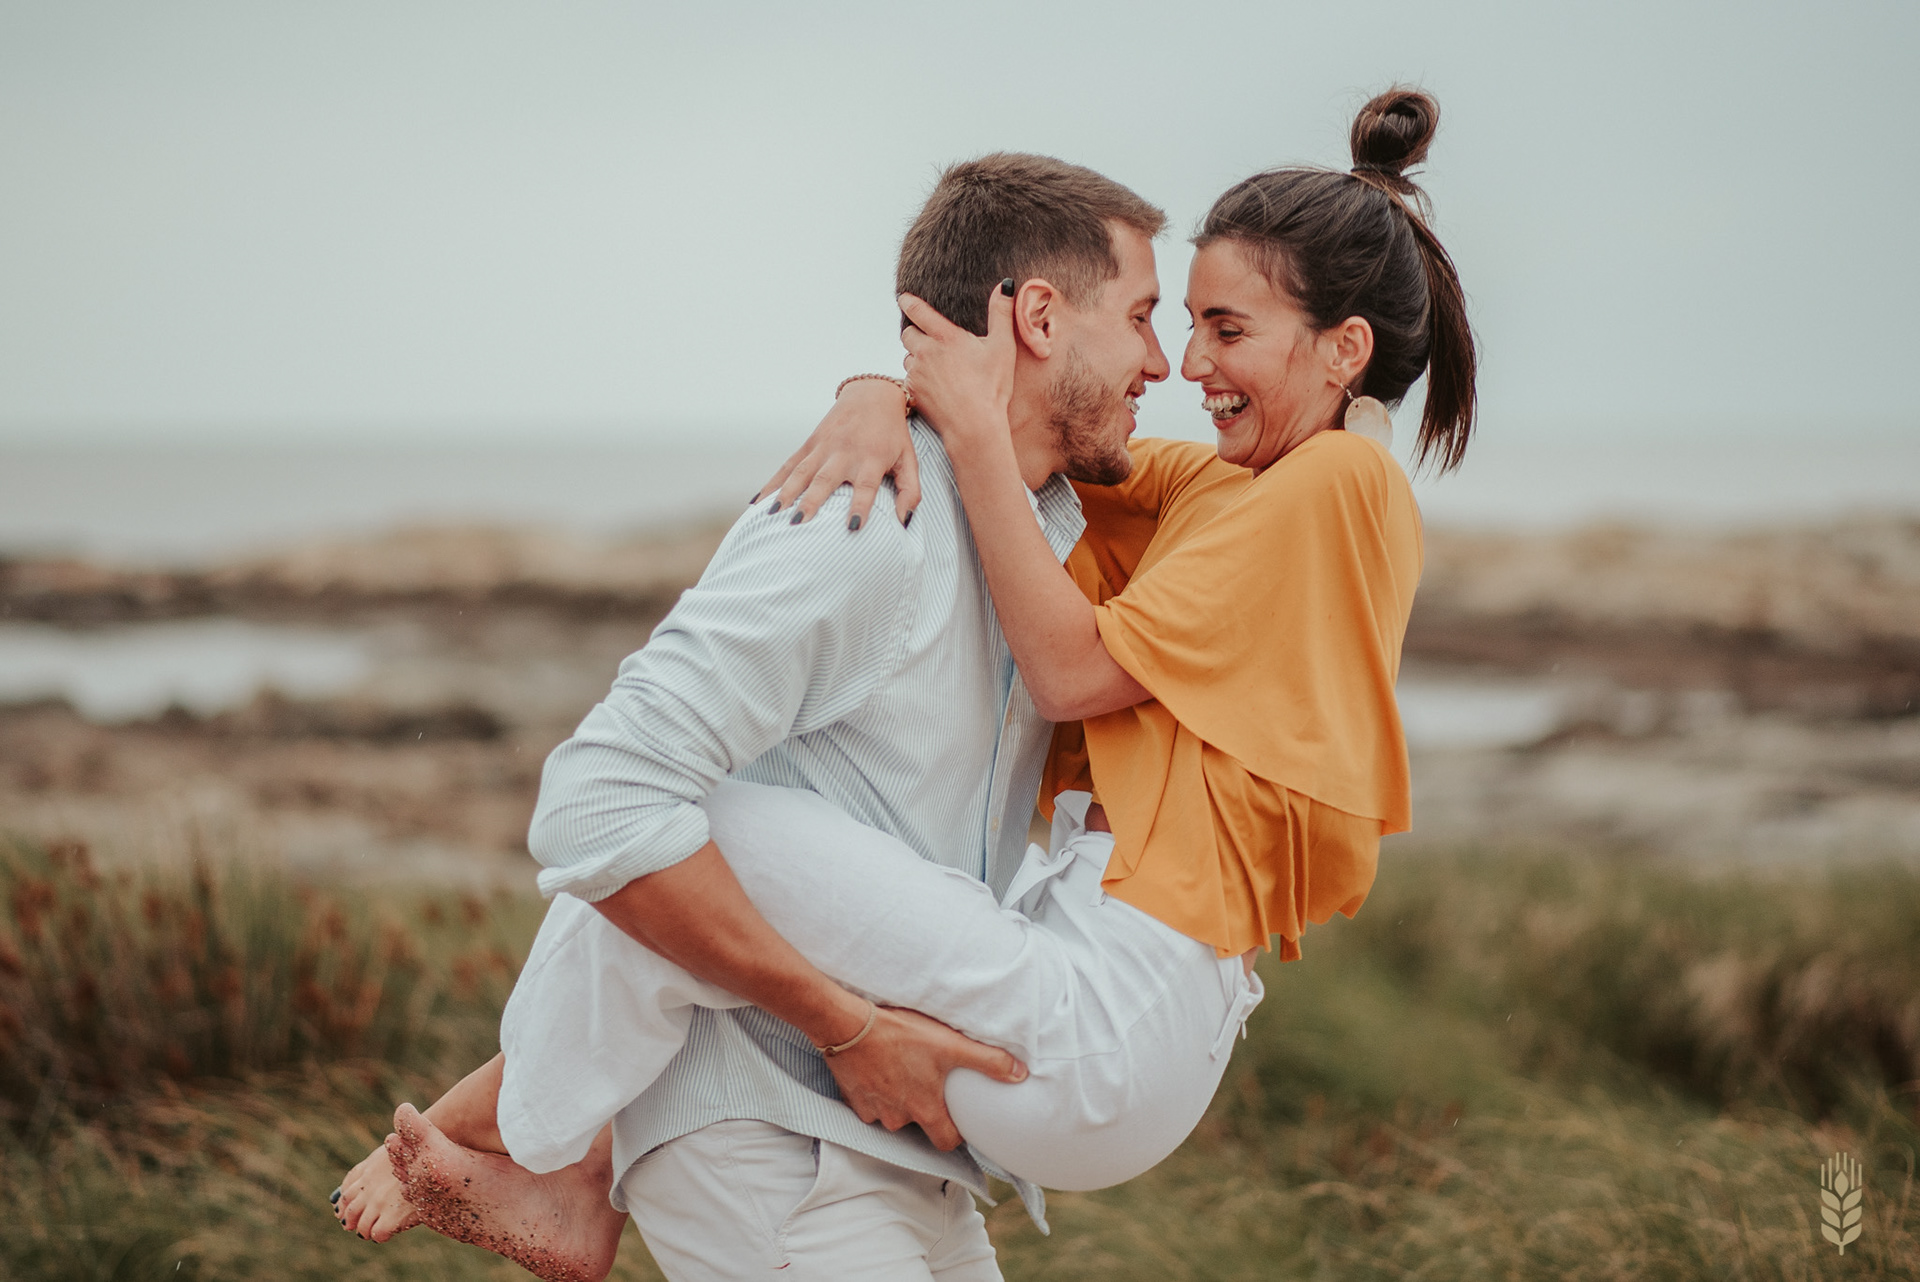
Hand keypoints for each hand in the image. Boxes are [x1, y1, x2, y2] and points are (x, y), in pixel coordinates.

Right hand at [754, 379, 919, 529]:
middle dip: (811, 501)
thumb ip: (910, 491)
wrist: (873, 395)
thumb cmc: (894, 434)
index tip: (853, 527)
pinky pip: (788, 465)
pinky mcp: (810, 444)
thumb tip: (904, 522)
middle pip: (825, 479)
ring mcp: (824, 447)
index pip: (866, 487)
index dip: (861, 506)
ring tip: (772, 515)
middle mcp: (845, 453)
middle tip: (798, 523)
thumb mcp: (909, 459)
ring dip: (786, 493)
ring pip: (801, 472)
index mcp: (871, 459)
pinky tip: (758, 502)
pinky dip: (772, 483)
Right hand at [823, 1005, 1027, 1150]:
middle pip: (919, 1128)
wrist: (849, 1025)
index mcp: (925, 1110)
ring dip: (900, 1101)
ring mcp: (874, 1111)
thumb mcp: (950, 1044)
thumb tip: (1021, 1074)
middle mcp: (898, 1118)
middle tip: (928, 1086)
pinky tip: (880, 1072)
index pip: (947, 1141)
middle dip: (925, 1112)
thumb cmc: (901, 1034)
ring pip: (893, 1116)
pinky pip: (870, 1106)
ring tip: (903, 1074)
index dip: (954, 1131)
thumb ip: (988, 1062)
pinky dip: (876, 1093)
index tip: (956, 1116)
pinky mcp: (854, 1100)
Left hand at [897, 285, 1015, 447]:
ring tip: (938, 368)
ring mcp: (917, 373)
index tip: (903, 298)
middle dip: (915, 333)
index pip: (918, 311)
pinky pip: (909, 379)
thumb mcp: (1003, 347)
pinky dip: (918, 379)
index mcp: (946, 337)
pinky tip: (936, 387)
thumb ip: (1001, 313)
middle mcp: (926, 352)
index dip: (909, 302)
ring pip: (908, 358)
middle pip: (907, 334)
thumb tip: (1005, 285)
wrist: (974, 426)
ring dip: (917, 358)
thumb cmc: (992, 387)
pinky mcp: (913, 392)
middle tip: (930, 341)